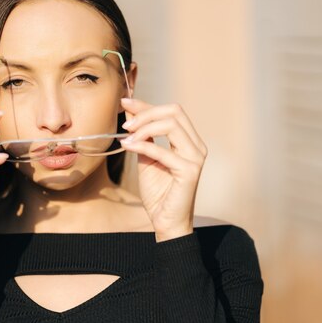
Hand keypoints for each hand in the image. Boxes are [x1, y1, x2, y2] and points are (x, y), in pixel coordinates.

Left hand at [119, 98, 207, 241]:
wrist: (165, 220)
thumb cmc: (158, 191)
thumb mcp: (146, 156)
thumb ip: (142, 135)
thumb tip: (131, 111)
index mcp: (189, 140)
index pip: (172, 111)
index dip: (146, 105)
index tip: (125, 102)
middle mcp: (196, 146)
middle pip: (174, 112)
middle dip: (146, 113)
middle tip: (125, 125)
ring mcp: (195, 158)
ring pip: (172, 124)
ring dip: (144, 127)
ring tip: (126, 136)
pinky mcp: (189, 171)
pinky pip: (163, 151)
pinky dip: (143, 145)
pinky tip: (127, 146)